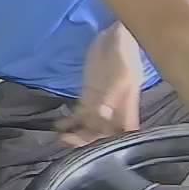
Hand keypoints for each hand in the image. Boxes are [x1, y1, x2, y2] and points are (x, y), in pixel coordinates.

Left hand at [56, 25, 142, 147]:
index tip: (98, 155)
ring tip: (60, 138)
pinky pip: (80, 110)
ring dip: (77, 133)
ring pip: (91, 123)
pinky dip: (70, 119)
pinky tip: (58, 125)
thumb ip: (112, 94)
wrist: (117, 34)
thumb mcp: (122, 72)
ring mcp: (101, 101)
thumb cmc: (126, 51)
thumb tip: (103, 115)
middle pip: (105, 132)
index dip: (115, 146)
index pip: (125, 133)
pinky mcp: (89, 92)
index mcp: (129, 106)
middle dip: (89, 141)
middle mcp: (116, 108)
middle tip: (68, 143)